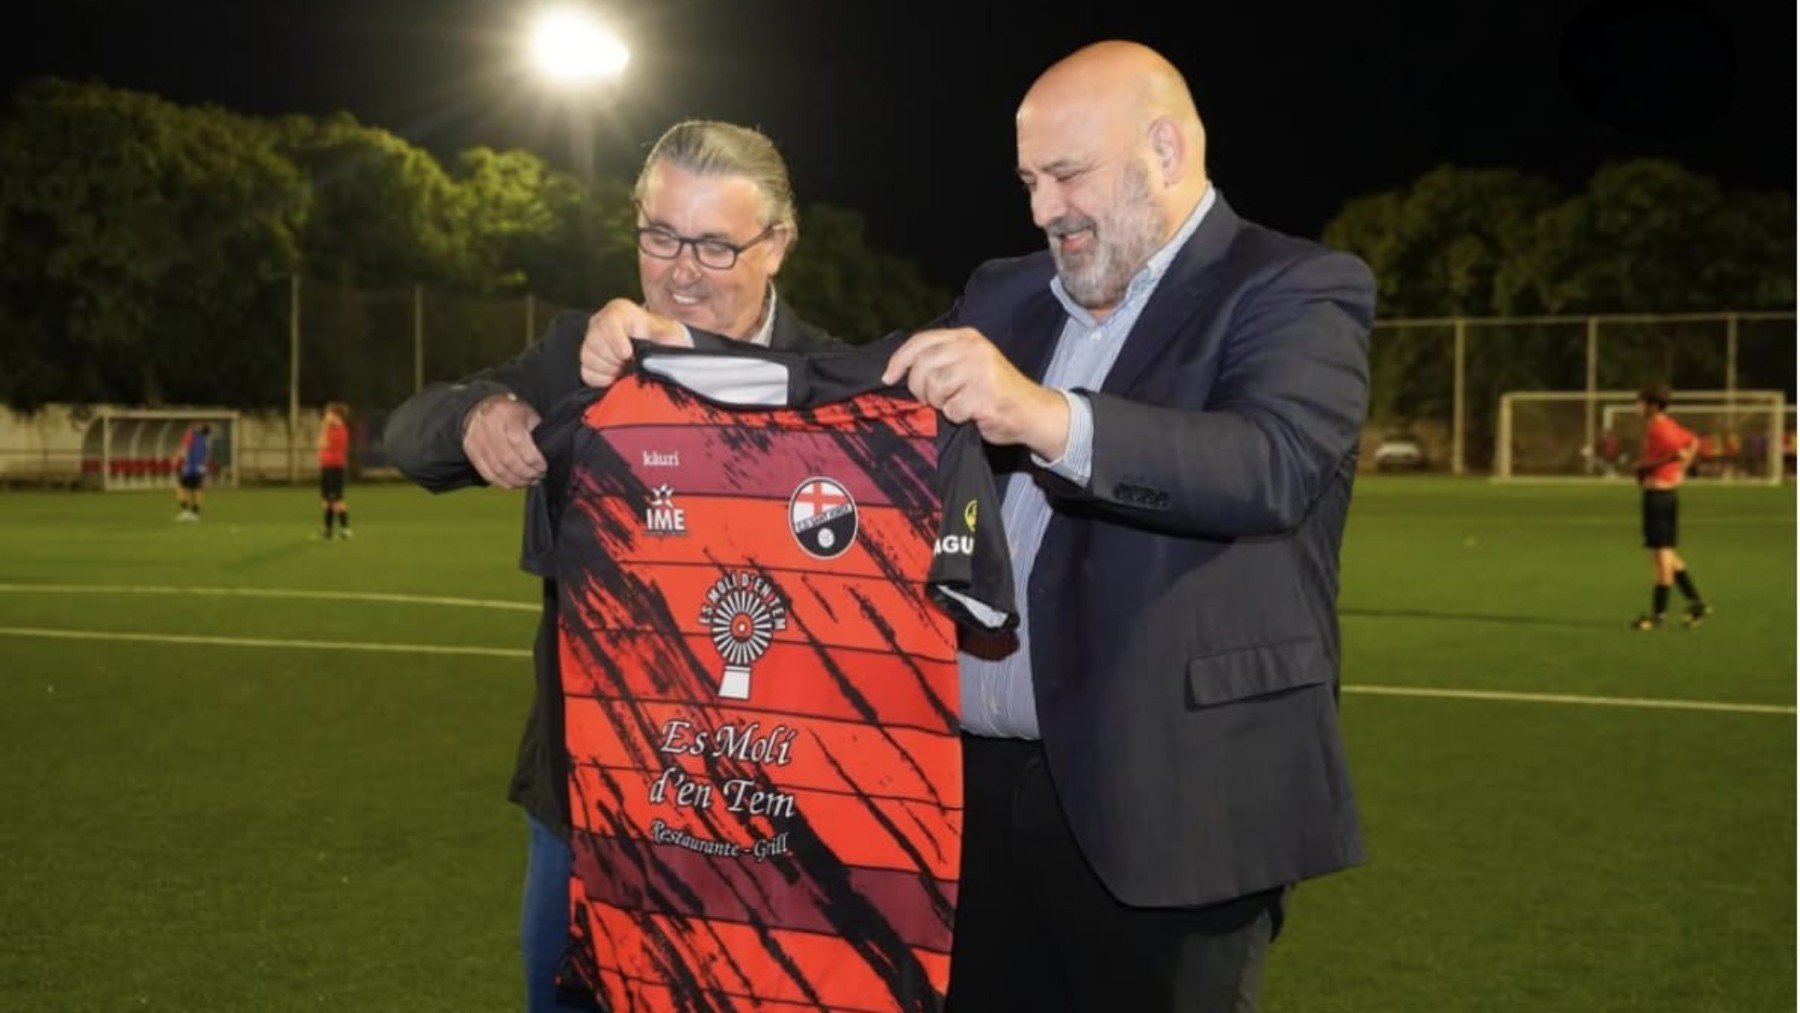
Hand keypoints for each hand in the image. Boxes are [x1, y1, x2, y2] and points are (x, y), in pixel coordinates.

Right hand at [461, 393, 544, 488]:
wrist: (484, 405)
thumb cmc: (512, 413)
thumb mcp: (528, 415)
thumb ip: (536, 435)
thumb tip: (545, 459)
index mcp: (506, 413)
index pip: (518, 440)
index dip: (532, 458)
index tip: (542, 466)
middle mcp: (488, 424)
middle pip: (507, 458)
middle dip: (525, 473)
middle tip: (536, 477)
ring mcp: (476, 437)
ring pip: (497, 469)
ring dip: (515, 480)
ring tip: (527, 481)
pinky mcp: (469, 448)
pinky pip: (486, 472)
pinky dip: (501, 482)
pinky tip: (513, 483)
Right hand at [581, 298, 691, 386]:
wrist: (651, 345)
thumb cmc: (657, 336)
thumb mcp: (668, 333)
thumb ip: (668, 338)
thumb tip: (669, 348)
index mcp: (619, 312)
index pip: (608, 322)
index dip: (616, 340)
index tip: (627, 355)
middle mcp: (600, 323)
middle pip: (595, 342)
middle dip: (614, 359)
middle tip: (630, 364)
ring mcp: (590, 340)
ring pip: (588, 358)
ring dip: (609, 369)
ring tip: (624, 369)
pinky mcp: (587, 358)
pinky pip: (586, 372)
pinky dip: (601, 379)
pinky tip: (615, 376)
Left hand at [881, 327, 1068, 457]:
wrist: (1032, 412)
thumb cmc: (994, 391)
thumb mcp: (968, 364)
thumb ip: (940, 360)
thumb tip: (897, 371)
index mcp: (967, 337)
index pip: (921, 341)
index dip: (899, 360)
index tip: (888, 378)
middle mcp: (973, 349)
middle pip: (922, 366)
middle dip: (921, 389)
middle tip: (934, 400)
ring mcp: (981, 370)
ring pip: (935, 388)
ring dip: (940, 404)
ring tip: (957, 404)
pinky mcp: (986, 395)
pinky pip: (952, 410)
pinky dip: (957, 418)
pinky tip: (972, 414)